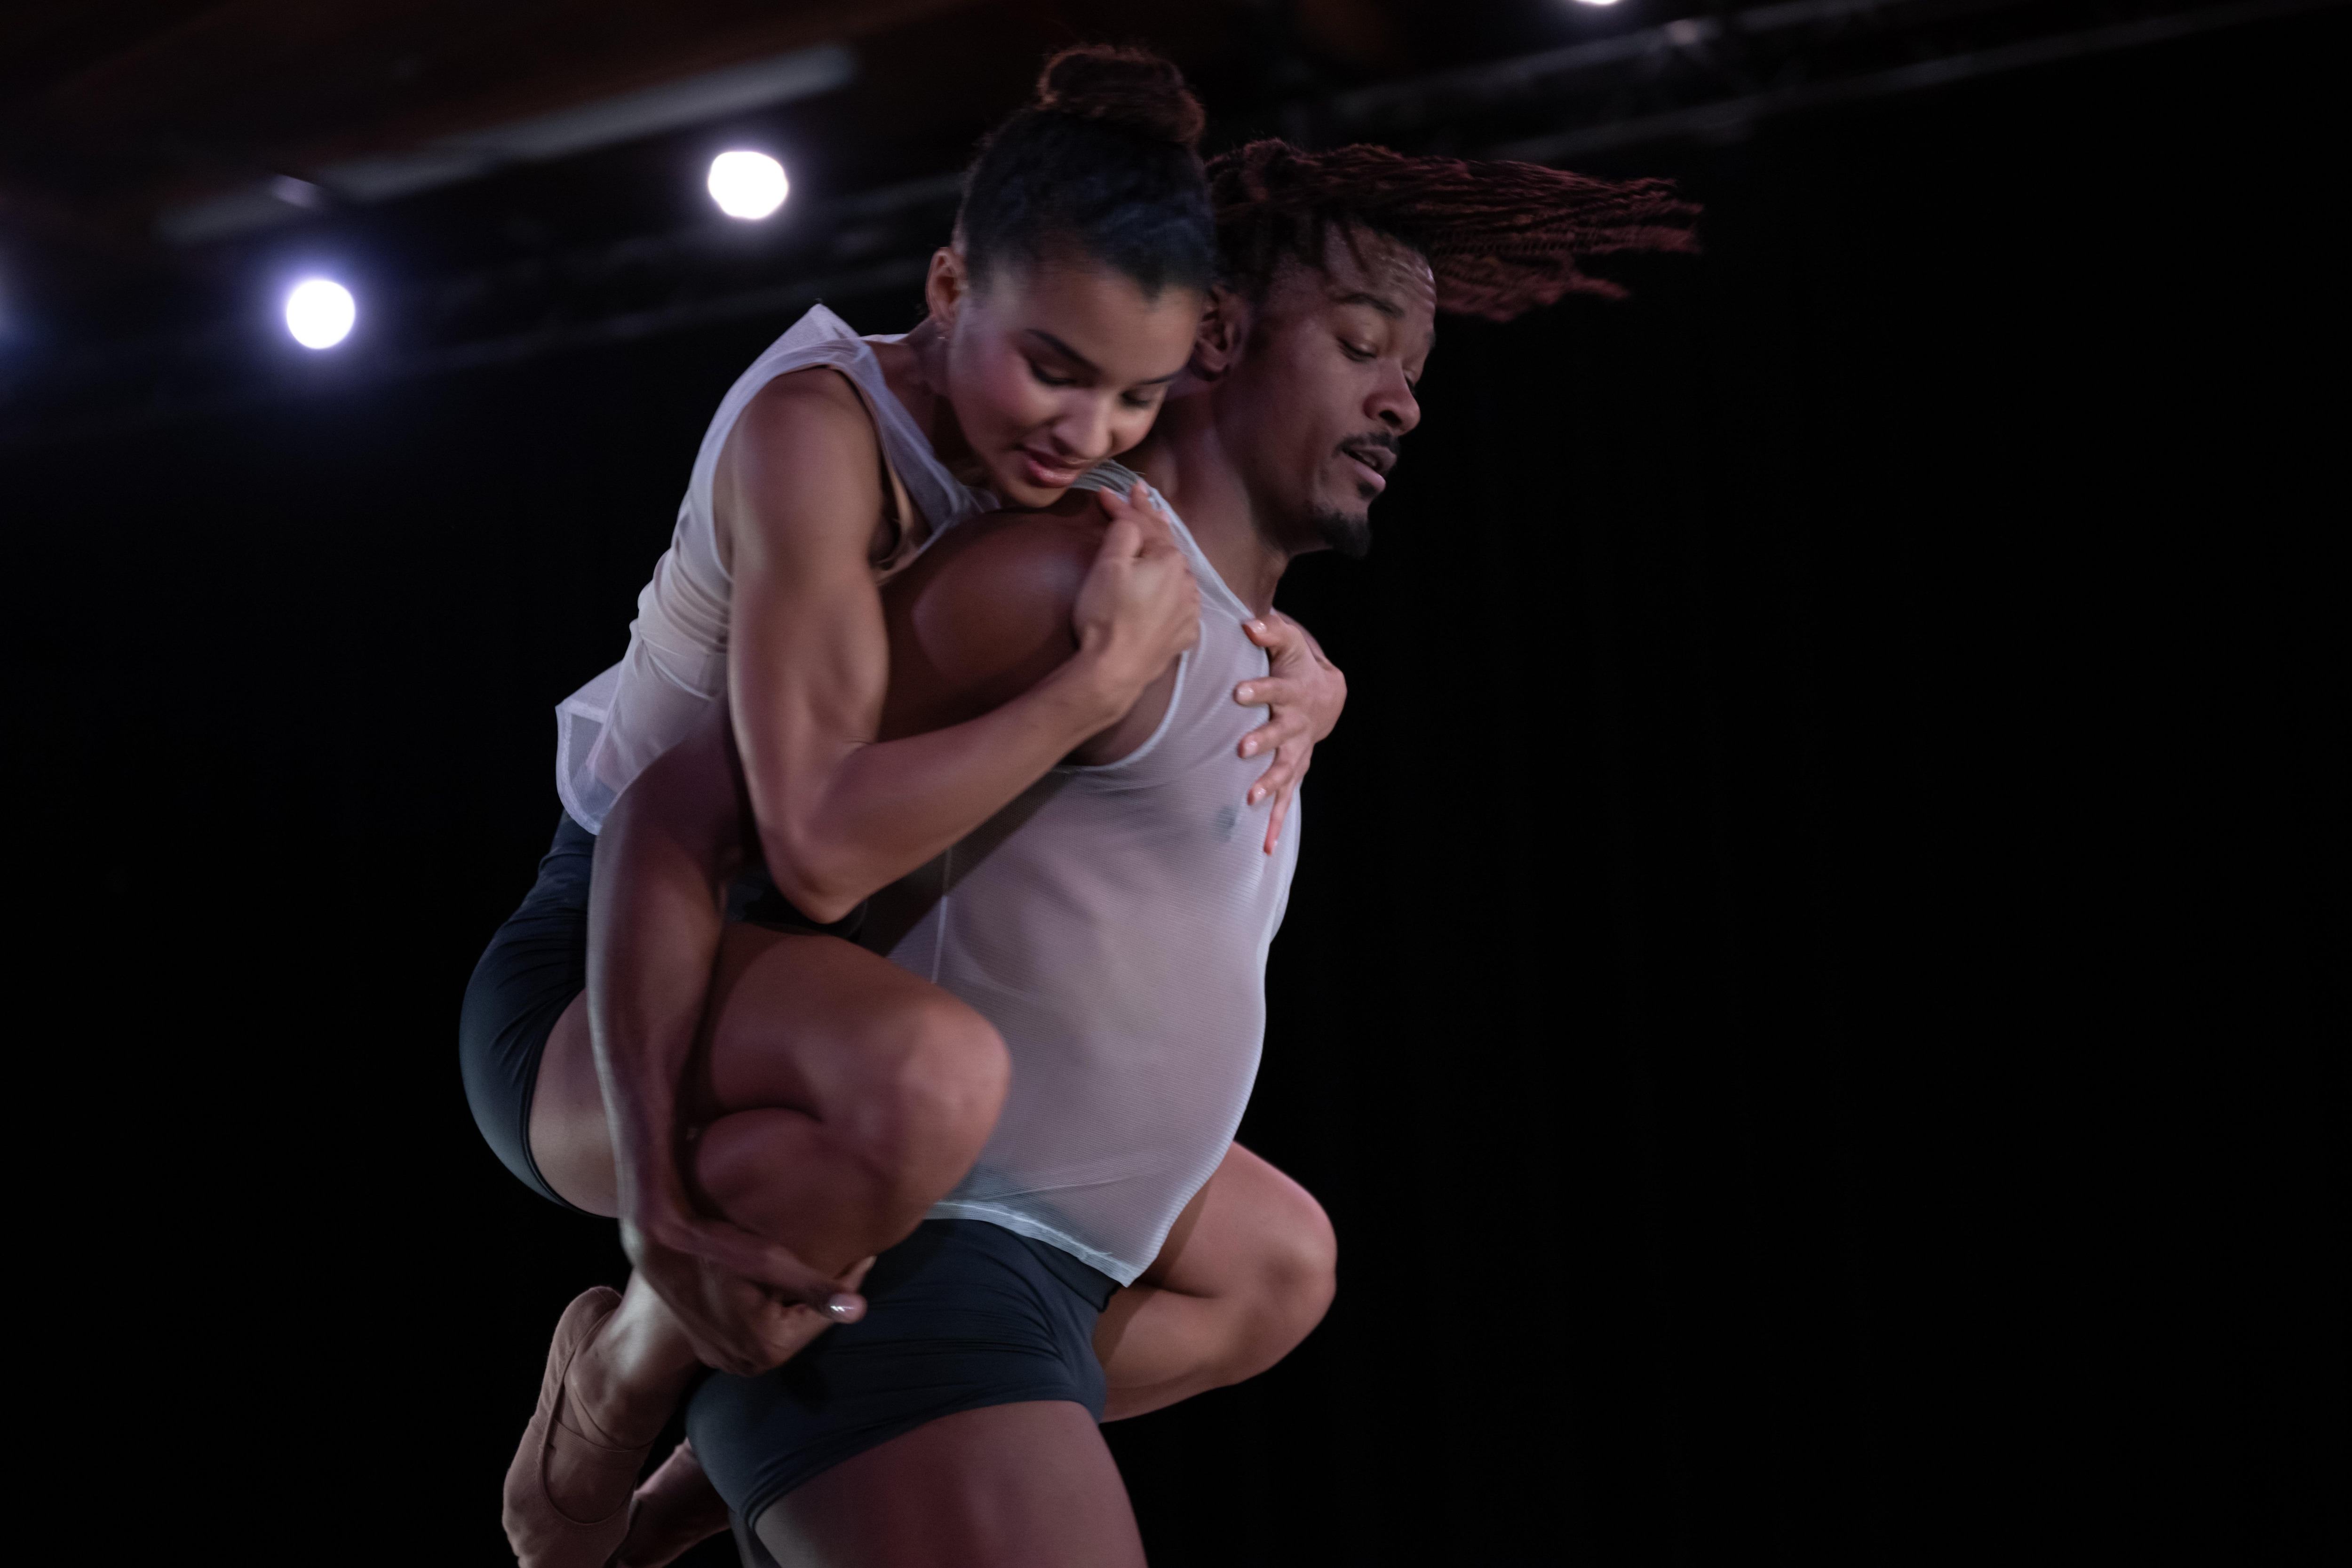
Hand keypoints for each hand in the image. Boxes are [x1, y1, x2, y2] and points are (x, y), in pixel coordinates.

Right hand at [622, 1208, 873, 1376]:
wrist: (654, 1250)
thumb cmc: (712, 1248)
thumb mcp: (768, 1263)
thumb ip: (816, 1289)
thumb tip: (861, 1311)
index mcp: (768, 1346)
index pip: (825, 1311)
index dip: (849, 1279)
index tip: (867, 1253)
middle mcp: (750, 1363)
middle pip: (805, 1322)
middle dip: (824, 1291)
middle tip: (848, 1255)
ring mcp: (729, 1361)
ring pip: (783, 1326)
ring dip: (800, 1300)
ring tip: (822, 1264)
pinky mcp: (714, 1351)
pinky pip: (758, 1330)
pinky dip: (774, 1308)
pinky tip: (780, 1281)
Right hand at [1072, 482, 1200, 695]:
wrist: (1114, 671)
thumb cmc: (1106, 615)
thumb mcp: (1108, 564)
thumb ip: (1123, 532)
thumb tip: (1130, 518)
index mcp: (1169, 560)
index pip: (1144, 524)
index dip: (1124, 505)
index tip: (1107, 491)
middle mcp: (1186, 581)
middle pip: (1165, 543)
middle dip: (1150, 519)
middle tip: (1141, 496)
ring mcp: (1188, 610)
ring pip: (1176, 571)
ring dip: (1165, 550)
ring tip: (1159, 531)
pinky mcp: (1183, 634)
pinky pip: (1180, 600)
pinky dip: (1172, 585)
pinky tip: (1169, 583)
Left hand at [1233, 611, 1346, 854]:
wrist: (1327, 695)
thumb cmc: (1298, 665)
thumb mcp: (1290, 642)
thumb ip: (1270, 631)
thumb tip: (1247, 624)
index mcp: (1291, 692)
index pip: (1274, 688)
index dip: (1258, 689)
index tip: (1238, 691)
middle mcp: (1295, 725)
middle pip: (1279, 734)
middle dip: (1263, 741)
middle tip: (1242, 748)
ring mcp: (1297, 752)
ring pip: (1284, 770)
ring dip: (1269, 785)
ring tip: (1250, 800)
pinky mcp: (1294, 772)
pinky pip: (1286, 800)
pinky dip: (1276, 824)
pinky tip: (1263, 848)